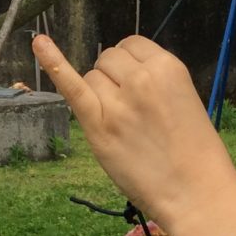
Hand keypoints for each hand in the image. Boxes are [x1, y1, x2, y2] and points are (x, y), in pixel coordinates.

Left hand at [32, 34, 235, 235]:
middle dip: (115, 77)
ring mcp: (117, 103)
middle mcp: (141, 78)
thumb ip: (154, 80)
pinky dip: (53, 63)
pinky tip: (39, 44)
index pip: (132, 45)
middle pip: (109, 59)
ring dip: (100, 92)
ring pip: (92, 77)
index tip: (139, 85)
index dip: (131, 64)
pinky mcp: (98, 128)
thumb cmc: (196, 150)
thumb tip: (122, 72)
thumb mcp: (185, 98)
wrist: (196, 191)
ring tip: (123, 123)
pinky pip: (71, 87)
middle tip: (133, 109)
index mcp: (169, 67)